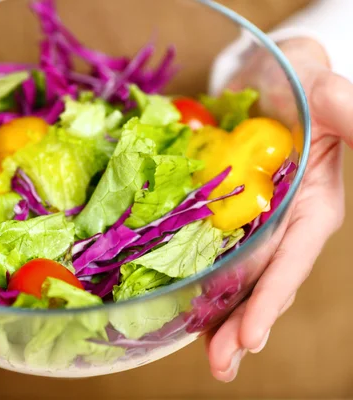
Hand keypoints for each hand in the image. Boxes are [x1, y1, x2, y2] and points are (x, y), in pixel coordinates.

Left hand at [206, 38, 351, 381]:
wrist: (264, 81)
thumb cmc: (300, 83)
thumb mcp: (326, 91)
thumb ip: (346, 109)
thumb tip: (350, 107)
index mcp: (312, 208)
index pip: (292, 260)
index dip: (272, 298)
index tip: (250, 336)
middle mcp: (283, 226)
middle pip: (263, 282)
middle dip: (242, 324)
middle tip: (221, 364)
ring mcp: (253, 224)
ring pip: (237, 278)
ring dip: (220, 316)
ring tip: (208, 354)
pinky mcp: (224, 216)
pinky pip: (210, 253)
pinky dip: (198, 281)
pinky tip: (184, 307)